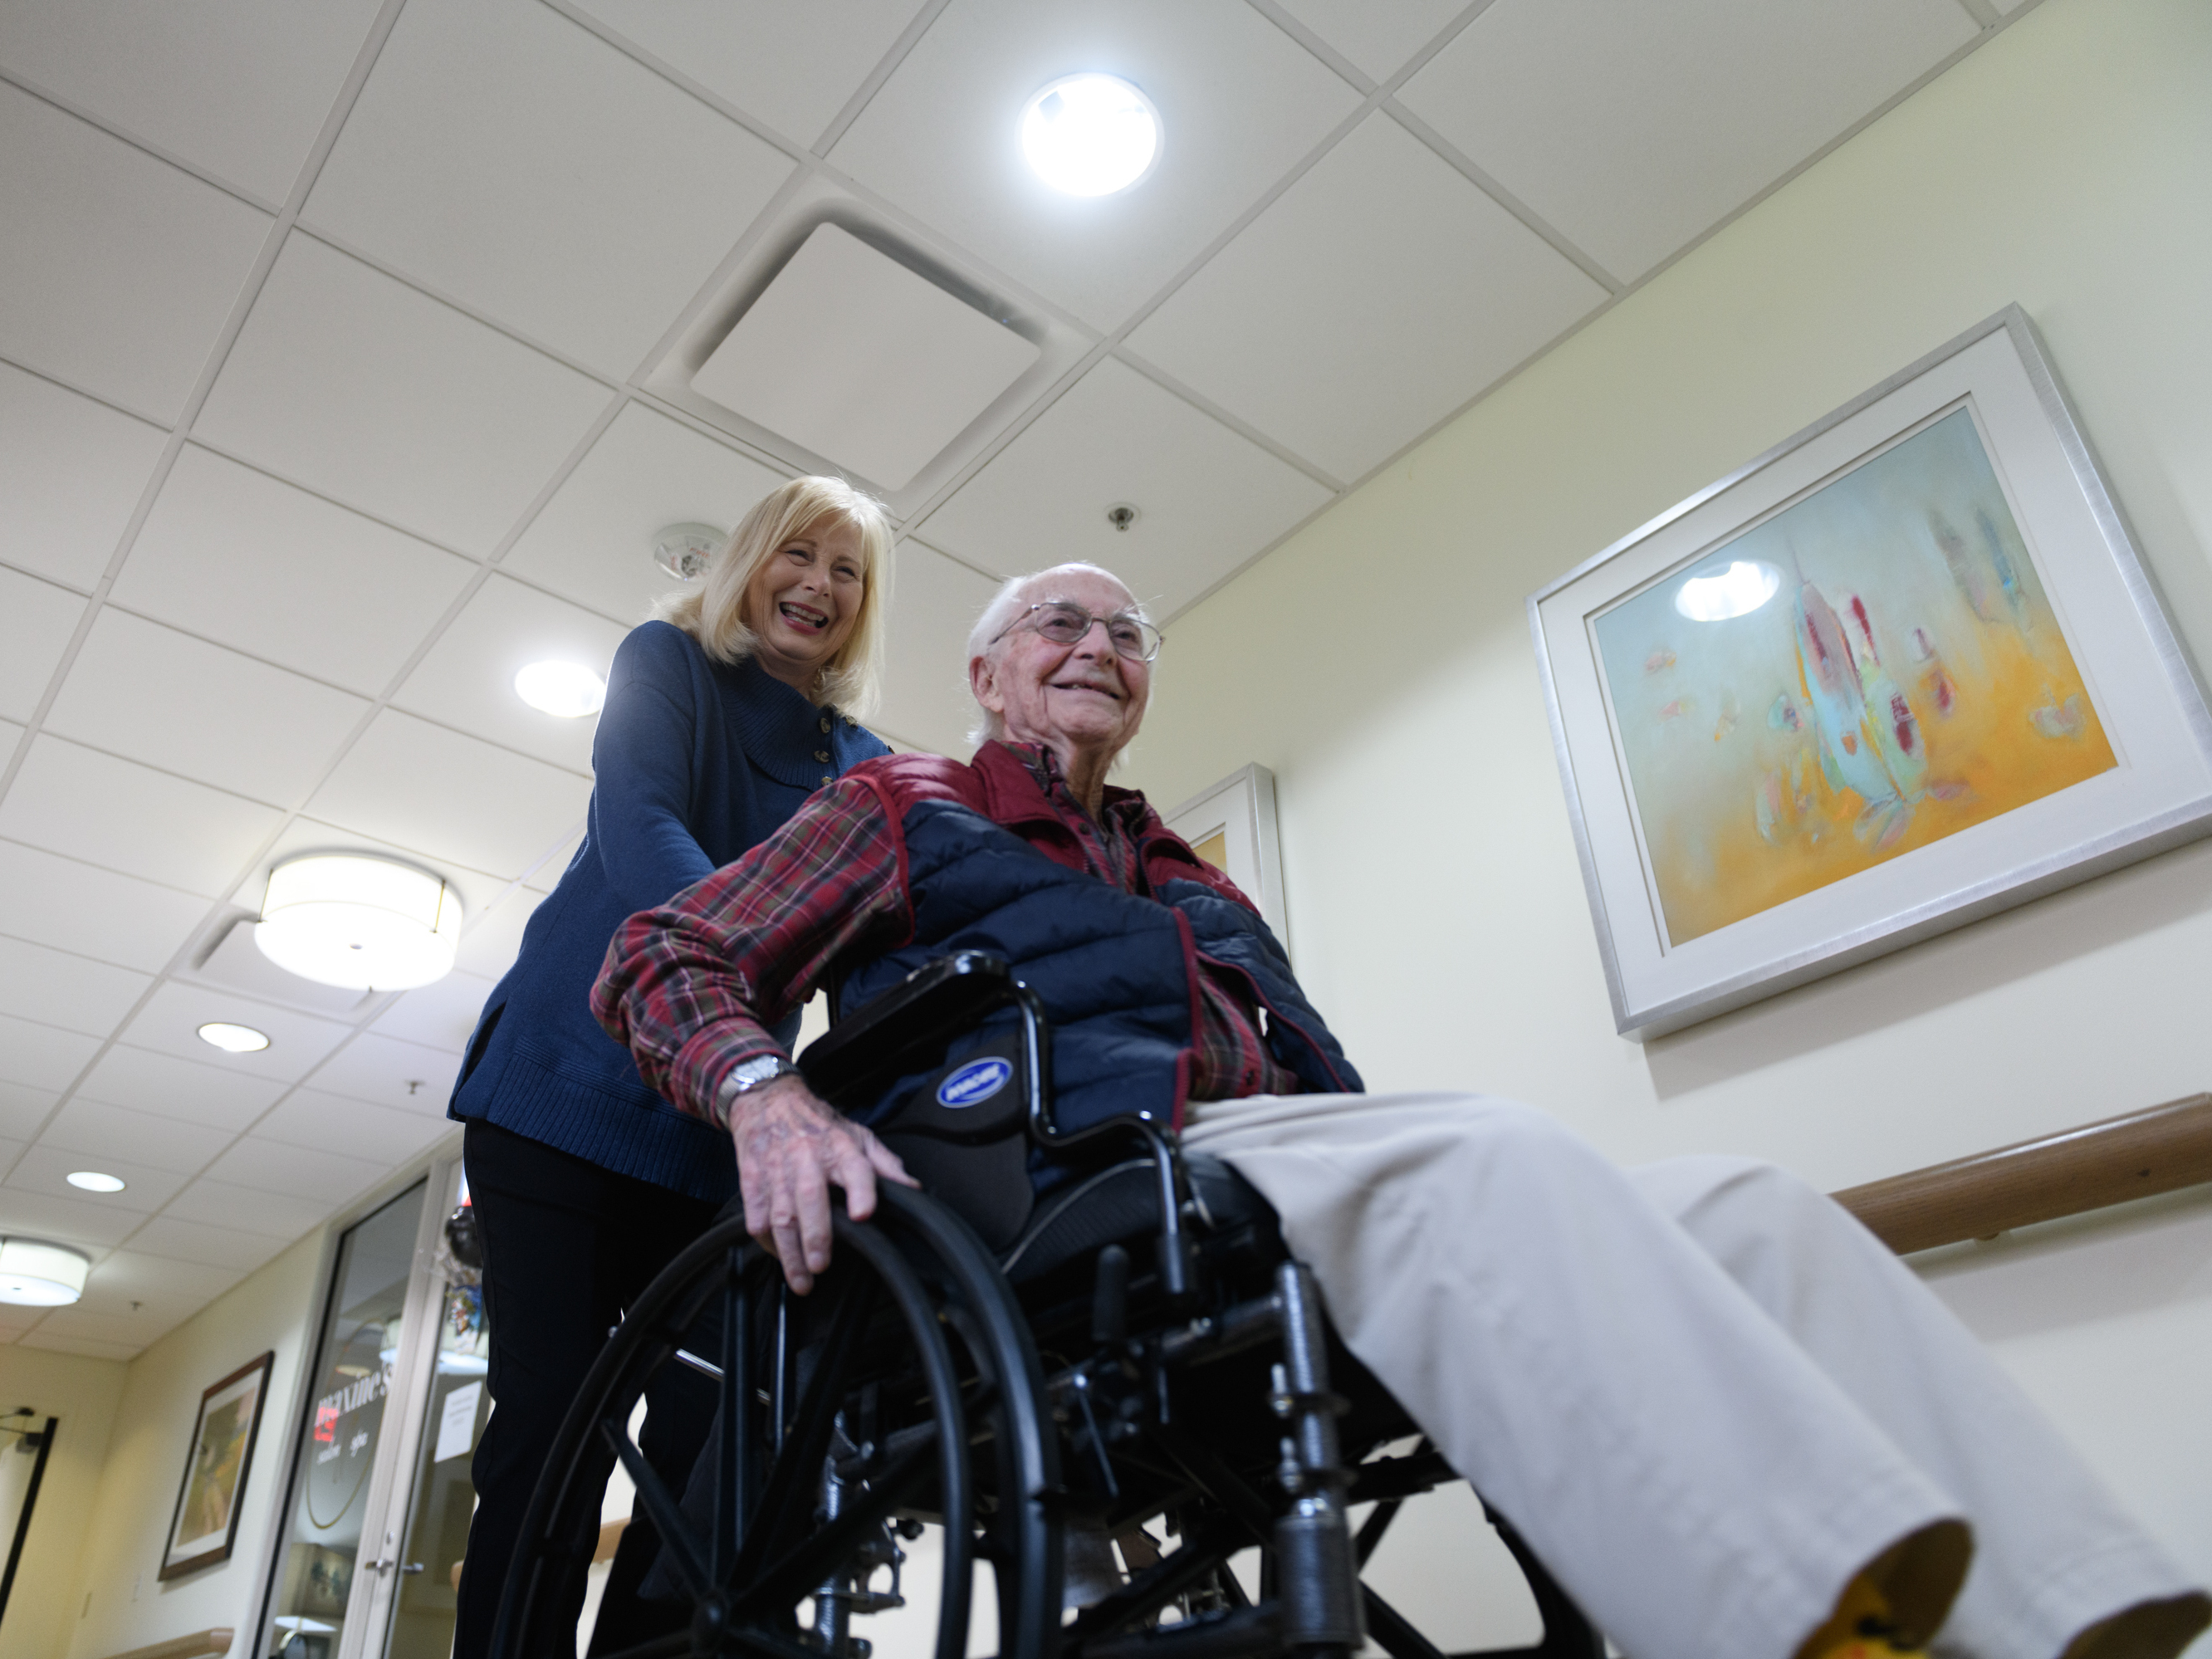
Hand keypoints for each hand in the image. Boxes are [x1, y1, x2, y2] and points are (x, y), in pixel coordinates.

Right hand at [727, 1074, 913, 1293]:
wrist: (767, 1099)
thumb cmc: (818, 1124)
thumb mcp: (858, 1135)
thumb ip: (886, 1164)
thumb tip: (913, 1190)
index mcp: (841, 1147)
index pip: (856, 1168)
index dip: (862, 1191)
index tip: (863, 1214)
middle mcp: (809, 1157)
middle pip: (810, 1199)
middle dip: (815, 1236)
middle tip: (821, 1266)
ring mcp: (777, 1168)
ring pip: (781, 1215)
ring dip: (789, 1251)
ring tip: (801, 1279)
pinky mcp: (752, 1178)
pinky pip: (756, 1214)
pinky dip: (765, 1240)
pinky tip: (777, 1255)